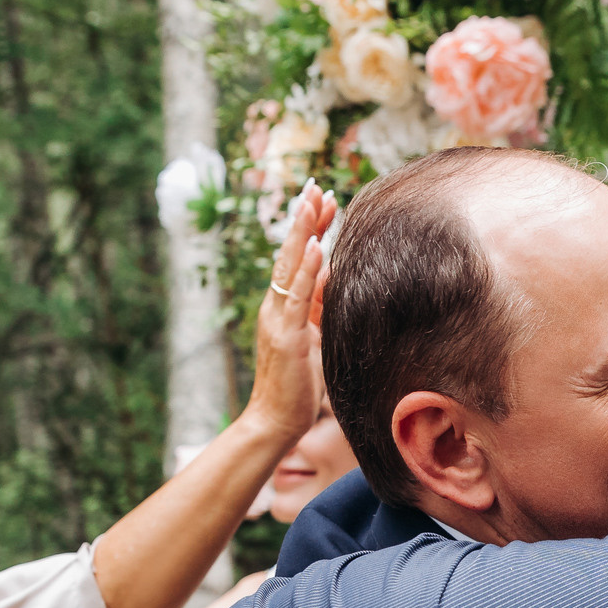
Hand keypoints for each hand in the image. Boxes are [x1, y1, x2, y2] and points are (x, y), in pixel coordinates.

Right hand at [239, 184, 335, 446]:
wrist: (274, 421)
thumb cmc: (296, 387)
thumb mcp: (313, 340)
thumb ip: (319, 310)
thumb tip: (334, 278)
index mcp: (284, 308)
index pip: (298, 260)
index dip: (310, 230)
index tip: (325, 201)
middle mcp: (277, 308)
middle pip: (291, 254)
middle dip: (304, 219)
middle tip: (316, 186)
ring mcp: (279, 319)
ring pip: (290, 267)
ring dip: (303, 233)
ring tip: (313, 202)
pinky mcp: (286, 336)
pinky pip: (297, 297)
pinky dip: (307, 271)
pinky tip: (316, 247)